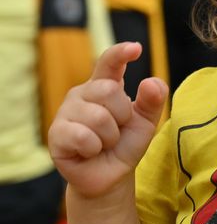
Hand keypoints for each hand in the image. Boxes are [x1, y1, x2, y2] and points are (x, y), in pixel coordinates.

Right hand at [48, 42, 167, 199]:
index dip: (120, 53)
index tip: (135, 48)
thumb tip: (152, 81)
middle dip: (122, 115)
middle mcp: (82, 94)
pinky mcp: (56, 133)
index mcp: (104, 86)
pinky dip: (94, 148)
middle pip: (108, 90)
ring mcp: (66, 112)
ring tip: (103, 143)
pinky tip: (89, 151)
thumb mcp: (146, 122)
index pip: (109, 63)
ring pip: (98, 117)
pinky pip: (83, 136)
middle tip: (116, 130)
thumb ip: (153, 101)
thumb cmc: (126, 144)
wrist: (110, 175)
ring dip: (109, 136)